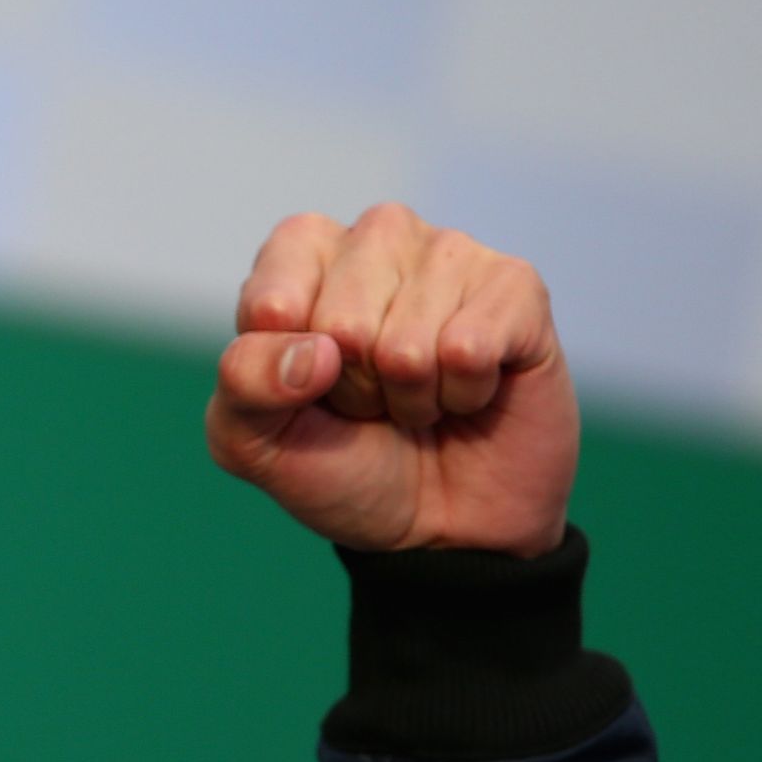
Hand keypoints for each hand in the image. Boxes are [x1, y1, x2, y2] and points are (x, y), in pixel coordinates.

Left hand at [204, 202, 576, 555]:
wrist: (440, 524)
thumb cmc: (340, 465)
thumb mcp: (256, 442)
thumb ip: (246, 383)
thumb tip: (316, 350)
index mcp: (298, 256)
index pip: (271, 302)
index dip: (286, 373)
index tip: (307, 389)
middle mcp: (376, 237)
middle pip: (342, 324)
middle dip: (354, 389)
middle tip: (373, 401)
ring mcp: (450, 253)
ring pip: (407, 342)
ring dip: (412, 396)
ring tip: (420, 396)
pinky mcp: (516, 287)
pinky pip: (470, 349)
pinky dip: (464, 394)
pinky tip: (469, 390)